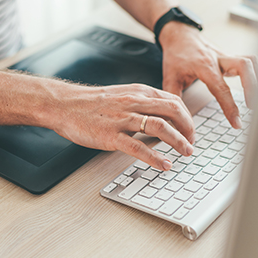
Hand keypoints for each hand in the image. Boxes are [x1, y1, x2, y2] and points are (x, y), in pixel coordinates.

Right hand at [50, 83, 195, 170]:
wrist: (64, 105)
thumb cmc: (91, 104)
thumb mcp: (122, 96)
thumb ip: (142, 104)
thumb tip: (161, 118)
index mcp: (139, 92)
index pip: (174, 101)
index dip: (188, 118)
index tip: (191, 131)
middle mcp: (134, 102)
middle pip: (173, 111)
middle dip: (189, 129)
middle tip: (192, 143)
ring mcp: (123, 119)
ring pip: (161, 127)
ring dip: (178, 141)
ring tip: (186, 153)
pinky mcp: (111, 135)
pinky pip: (139, 147)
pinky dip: (156, 158)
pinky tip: (164, 165)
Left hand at [159, 22, 257, 128]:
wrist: (179, 35)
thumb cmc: (175, 55)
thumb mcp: (170, 77)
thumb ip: (175, 97)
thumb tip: (177, 118)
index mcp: (204, 66)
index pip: (221, 89)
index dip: (230, 107)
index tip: (237, 123)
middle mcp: (218, 59)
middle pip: (244, 66)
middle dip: (252, 87)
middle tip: (253, 107)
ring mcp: (226, 57)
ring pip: (250, 62)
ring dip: (257, 78)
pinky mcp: (230, 57)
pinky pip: (248, 62)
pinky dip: (255, 73)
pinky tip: (256, 86)